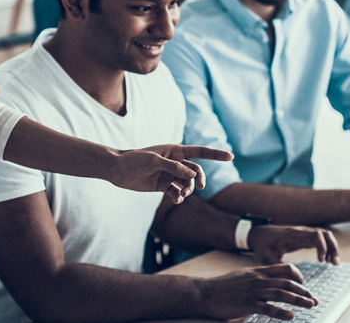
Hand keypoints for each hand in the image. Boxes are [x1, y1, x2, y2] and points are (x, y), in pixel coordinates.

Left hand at [108, 144, 232, 203]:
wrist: (118, 171)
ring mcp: (170, 174)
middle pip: (195, 171)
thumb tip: (191, 174)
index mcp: (175, 151)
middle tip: (197, 187)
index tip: (230, 156)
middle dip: (199, 179)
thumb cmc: (134, 160)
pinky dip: (179, 196)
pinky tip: (176, 199)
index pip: (200, 152)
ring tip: (181, 194)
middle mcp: (175, 162)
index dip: (215, 154)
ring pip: (187, 183)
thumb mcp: (153, 161)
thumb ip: (173, 167)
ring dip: (187, 189)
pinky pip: (177, 192)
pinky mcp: (163, 185)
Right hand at [194, 264, 315, 320]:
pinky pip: (268, 308)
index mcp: (258, 272)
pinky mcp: (248, 304)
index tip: (304, 286)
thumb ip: (256, 278)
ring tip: (310, 305)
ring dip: (298, 300)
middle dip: (304, 291)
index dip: (298, 277)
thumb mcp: (242, 276)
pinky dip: (281, 312)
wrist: (205, 292)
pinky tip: (291, 316)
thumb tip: (268, 282)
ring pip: (281, 293)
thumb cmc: (222, 287)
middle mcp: (258, 279)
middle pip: (287, 282)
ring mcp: (253, 291)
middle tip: (314, 299)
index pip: (284, 269)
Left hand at [248, 225, 339, 264]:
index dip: (322, 247)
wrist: (259, 234)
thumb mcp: (266, 257)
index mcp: (294, 236)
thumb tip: (291, 280)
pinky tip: (327, 260)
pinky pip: (321, 240)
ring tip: (333, 263)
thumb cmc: (263, 245)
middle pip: (325, 234)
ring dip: (332, 248)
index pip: (315, 236)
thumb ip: (278, 267)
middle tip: (334, 263)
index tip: (322, 261)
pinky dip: (328, 248)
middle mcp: (302, 232)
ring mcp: (304, 234)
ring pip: (325, 236)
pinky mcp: (305, 238)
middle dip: (333, 248)